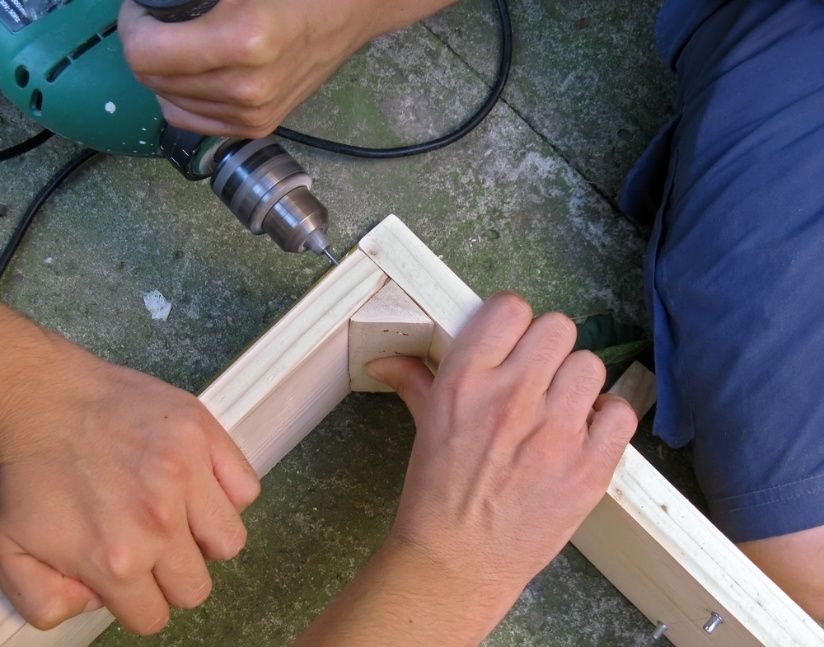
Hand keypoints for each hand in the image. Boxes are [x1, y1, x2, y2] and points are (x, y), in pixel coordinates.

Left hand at [0, 306, 259, 633]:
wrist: (44, 398)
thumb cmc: (32, 465)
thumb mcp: (10, 551)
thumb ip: (48, 601)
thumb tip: (95, 604)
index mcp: (115, 559)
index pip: (154, 617)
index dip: (140, 601)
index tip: (133, 579)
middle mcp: (159, 522)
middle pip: (196, 587)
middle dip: (172, 574)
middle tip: (152, 545)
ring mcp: (188, 475)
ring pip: (230, 542)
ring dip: (206, 535)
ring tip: (180, 513)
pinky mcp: (205, 438)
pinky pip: (246, 489)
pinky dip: (227, 492)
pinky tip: (197, 483)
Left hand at [118, 0, 454, 137]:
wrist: (352, 10)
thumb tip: (154, 3)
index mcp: (245, 41)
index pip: (145, 53)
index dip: (133, 24)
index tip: (145, 9)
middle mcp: (248, 86)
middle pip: (152, 79)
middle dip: (145, 45)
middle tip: (161, 21)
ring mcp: (255, 112)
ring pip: (168, 102)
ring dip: (164, 72)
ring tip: (182, 45)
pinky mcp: (259, 125)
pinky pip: (192, 120)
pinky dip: (182, 96)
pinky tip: (195, 73)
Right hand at [297, 293, 636, 644]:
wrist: (457, 561)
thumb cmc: (436, 493)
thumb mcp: (425, 426)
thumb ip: (414, 381)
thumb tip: (386, 360)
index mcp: (466, 379)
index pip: (510, 307)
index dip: (514, 322)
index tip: (512, 342)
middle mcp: (512, 396)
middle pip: (558, 328)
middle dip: (547, 349)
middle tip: (536, 377)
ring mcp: (555, 432)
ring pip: (590, 366)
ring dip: (576, 384)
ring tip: (559, 410)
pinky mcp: (588, 468)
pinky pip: (620, 414)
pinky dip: (606, 421)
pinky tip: (584, 434)